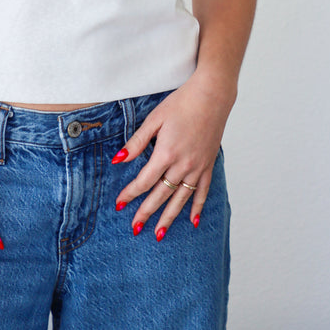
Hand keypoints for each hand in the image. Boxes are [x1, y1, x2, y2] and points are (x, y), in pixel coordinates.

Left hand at [112, 75, 232, 238]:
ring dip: (169, 217)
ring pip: (181, 198)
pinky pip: (203, 191)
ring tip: (159, 234)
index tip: (119, 204)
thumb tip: (118, 160)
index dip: (130, 194)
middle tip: (135, 228)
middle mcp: (183, 164)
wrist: (212, 95)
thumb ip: (137, 141)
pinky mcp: (209, 164)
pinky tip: (193, 221)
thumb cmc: (182, 103)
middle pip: (161, 194)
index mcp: (166, 153)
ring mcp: (198, 166)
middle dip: (146, 212)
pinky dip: (197, 207)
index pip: (144, 181)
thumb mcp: (154, 119)